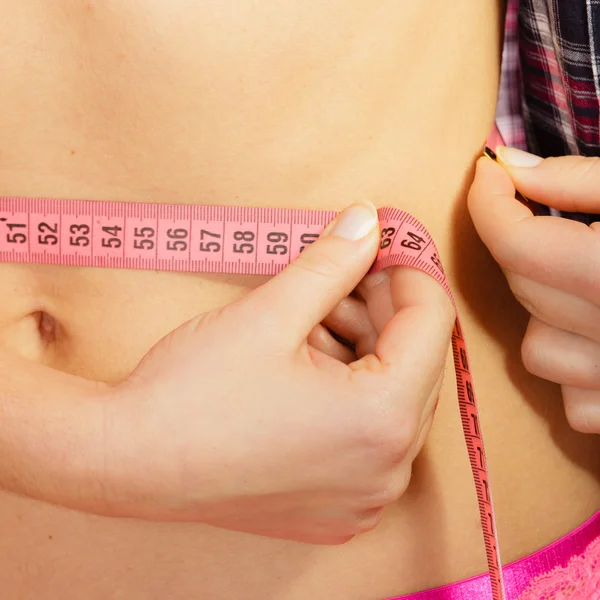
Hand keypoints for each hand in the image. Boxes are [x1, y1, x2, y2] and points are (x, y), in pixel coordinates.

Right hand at [99, 202, 453, 543]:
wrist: (125, 461)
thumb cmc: (191, 392)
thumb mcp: (270, 312)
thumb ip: (333, 262)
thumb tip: (368, 220)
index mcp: (383, 420)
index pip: (433, 322)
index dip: (408, 269)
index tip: (379, 241)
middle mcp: (388, 471)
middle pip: (416, 362)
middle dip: (380, 310)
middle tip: (335, 276)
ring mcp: (364, 497)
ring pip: (391, 398)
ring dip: (359, 350)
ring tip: (304, 326)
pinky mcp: (337, 508)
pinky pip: (368, 435)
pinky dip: (347, 393)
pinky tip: (300, 369)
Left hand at [468, 147, 599, 433]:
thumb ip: (581, 182)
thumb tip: (508, 167)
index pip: (518, 244)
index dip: (491, 203)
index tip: (487, 175)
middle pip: (524, 290)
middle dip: (526, 251)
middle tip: (553, 225)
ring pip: (536, 350)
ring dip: (550, 316)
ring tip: (593, 289)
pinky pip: (571, 397)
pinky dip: (576, 369)